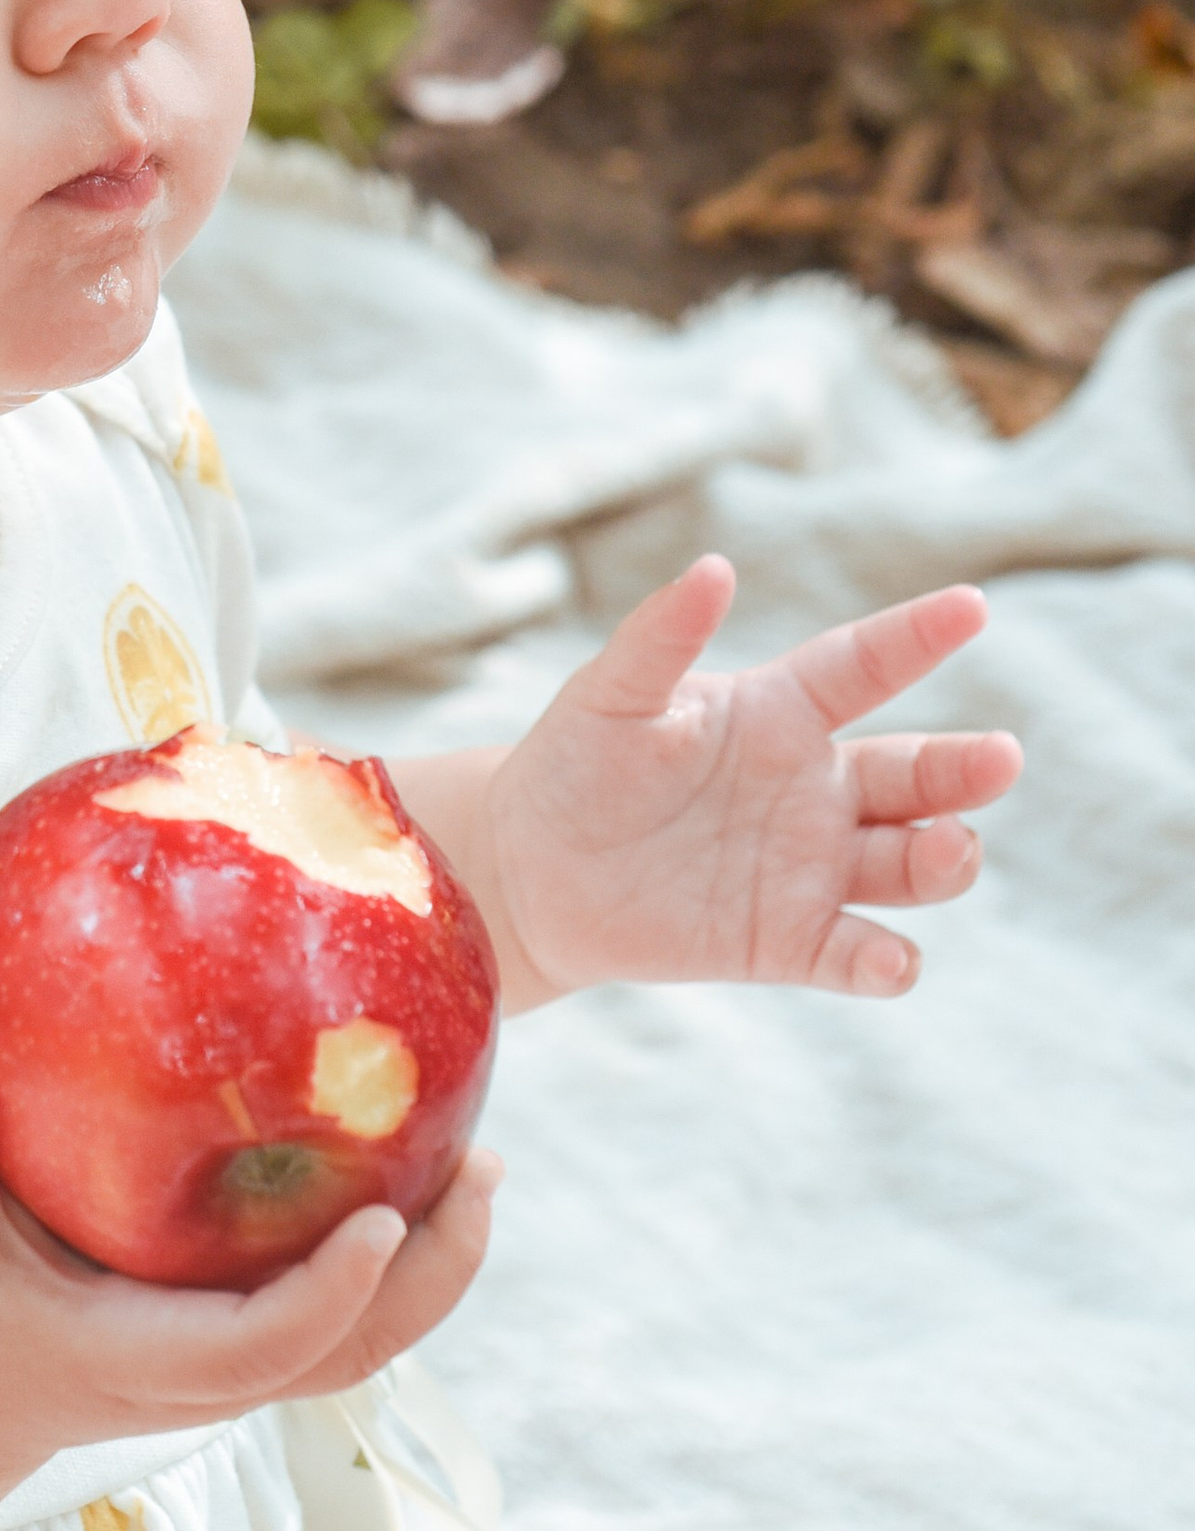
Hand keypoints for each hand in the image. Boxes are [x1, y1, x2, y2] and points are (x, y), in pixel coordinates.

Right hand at [0, 1012, 500, 1482]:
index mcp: (140, 1361)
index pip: (262, 1349)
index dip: (330, 1296)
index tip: (386, 1222)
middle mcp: (210, 1380)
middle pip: (353, 1356)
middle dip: (432, 1279)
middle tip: (484, 1168)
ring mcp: (240, 1367)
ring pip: (369, 1341)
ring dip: (439, 1266)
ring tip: (484, 1163)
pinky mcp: (252, 1338)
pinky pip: (349, 1308)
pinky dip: (405, 1254)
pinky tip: (425, 1159)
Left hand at [477, 557, 1021, 1005]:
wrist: (529, 872)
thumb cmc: (573, 764)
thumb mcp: (609, 695)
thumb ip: (659, 637)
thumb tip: (714, 568)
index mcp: (779, 714)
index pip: (863, 667)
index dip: (916, 637)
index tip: (972, 606)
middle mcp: (813, 789)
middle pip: (912, 776)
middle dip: (962, 769)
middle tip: (1001, 758)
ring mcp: (807, 868)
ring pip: (905, 865)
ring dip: (941, 859)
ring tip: (949, 848)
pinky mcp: (784, 941)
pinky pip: (851, 954)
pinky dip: (883, 962)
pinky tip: (894, 961)